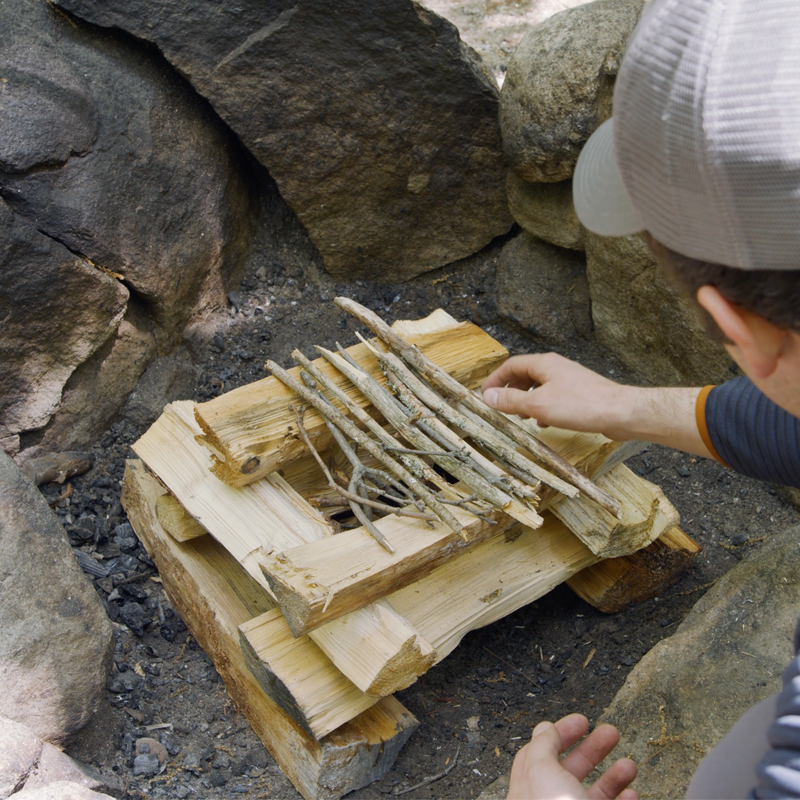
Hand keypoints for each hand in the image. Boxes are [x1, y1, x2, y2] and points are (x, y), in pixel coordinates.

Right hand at [481, 353, 630, 436]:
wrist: (620, 412)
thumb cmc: (582, 405)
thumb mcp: (537, 404)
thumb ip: (511, 400)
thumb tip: (488, 396)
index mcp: (544, 364)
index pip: (511, 365)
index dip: (496, 379)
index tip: (485, 394)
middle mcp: (556, 368)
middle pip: (525, 375)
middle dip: (511, 391)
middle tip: (501, 406)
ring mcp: (569, 380)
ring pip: (539, 387)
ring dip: (527, 401)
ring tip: (521, 417)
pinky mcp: (579, 394)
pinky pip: (553, 397)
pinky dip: (543, 408)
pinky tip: (544, 422)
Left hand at [507, 714, 637, 799]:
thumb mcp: (541, 770)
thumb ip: (543, 745)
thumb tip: (545, 727)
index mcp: (528, 791)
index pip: (539, 755)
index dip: (559, 734)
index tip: (583, 720)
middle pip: (568, 771)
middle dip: (592, 749)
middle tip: (612, 733)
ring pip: (592, 796)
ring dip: (613, 775)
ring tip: (630, 764)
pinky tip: (633, 794)